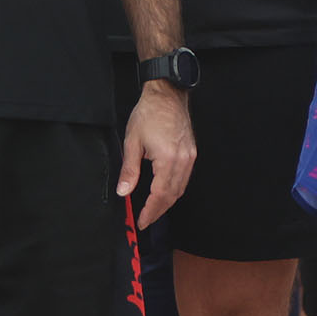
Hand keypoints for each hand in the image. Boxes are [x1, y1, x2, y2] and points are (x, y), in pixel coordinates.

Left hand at [117, 85, 197, 228]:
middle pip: (172, 195)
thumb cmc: (149, 113)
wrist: (167, 94)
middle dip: (159, 210)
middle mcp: (183, 160)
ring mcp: (189, 156)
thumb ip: (129, 170)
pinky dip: (175, 189)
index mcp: (168, 159)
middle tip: (146, 220)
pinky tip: (165, 192)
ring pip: (181, 188)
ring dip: (167, 202)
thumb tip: (124, 191)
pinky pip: (184, 178)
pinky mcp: (191, 152)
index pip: (159, 194)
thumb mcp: (132, 142)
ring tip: (154, 210)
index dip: (150, 211)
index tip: (142, 221)